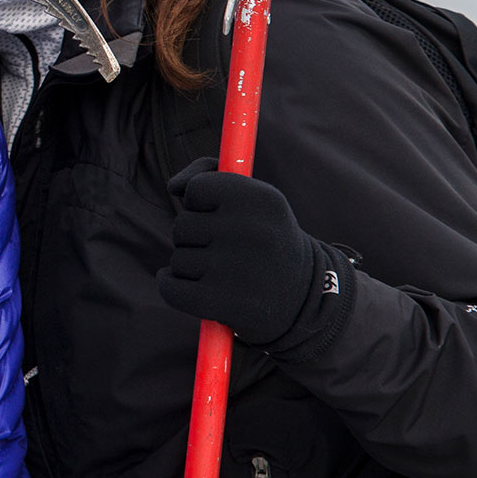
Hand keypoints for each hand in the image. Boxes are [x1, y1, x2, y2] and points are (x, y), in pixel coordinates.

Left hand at [158, 157, 351, 350]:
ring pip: (178, 259)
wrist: (306, 299)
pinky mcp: (225, 303)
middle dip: (196, 238)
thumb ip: (208, 174)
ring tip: (227, 273)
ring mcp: (238, 269)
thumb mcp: (253, 198)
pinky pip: (170, 288)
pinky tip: (193, 288)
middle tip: (229, 250)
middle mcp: (253, 231)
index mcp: (262, 199)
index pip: (196, 188)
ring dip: (192, 267)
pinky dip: (172, 287)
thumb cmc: (265, 239)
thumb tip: (174, 186)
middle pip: (182, 225)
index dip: (200, 203)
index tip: (218, 215)